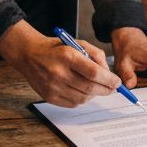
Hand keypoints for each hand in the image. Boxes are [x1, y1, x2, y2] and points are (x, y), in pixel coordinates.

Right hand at [0, 21, 120, 106]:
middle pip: (90, 88)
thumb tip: (108, 73)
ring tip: (96, 88)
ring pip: (83, 98)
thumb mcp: (77, 43)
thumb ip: (96, 56)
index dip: (109, 80)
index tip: (117, 82)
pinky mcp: (48, 96)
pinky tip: (82, 91)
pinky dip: (82, 99)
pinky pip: (72, 103)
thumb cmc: (57, 48)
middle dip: (106, 89)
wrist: (29, 55)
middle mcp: (59, 72)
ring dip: (94, 95)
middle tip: (112, 88)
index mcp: (67, 56)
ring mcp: (52, 86)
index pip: (94, 72)